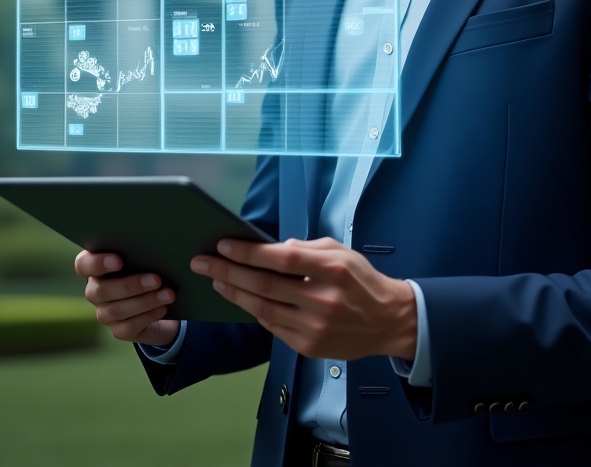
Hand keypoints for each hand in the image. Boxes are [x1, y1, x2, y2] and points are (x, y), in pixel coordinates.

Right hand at [75, 251, 179, 346]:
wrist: (156, 298)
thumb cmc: (146, 266)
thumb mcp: (142, 257)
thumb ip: (139, 250)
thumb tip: (156, 243)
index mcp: (95, 268)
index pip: (83, 265)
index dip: (97, 263)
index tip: (119, 260)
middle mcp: (95, 291)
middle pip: (101, 291)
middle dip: (130, 285)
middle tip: (157, 279)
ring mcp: (104, 313)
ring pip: (116, 310)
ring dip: (145, 302)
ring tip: (168, 294)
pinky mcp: (118, 330)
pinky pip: (128, 326)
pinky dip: (148, 316)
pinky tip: (163, 308)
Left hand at [191, 237, 416, 361]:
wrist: (388, 321)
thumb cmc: (362, 281)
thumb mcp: (342, 252)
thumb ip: (307, 248)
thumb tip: (273, 248)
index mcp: (332, 269)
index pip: (281, 259)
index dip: (249, 252)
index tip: (224, 244)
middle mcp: (322, 299)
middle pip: (265, 285)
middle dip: (228, 271)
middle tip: (202, 261)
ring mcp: (315, 326)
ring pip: (262, 309)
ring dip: (234, 293)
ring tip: (216, 279)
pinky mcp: (309, 347)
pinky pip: (272, 327)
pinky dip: (254, 311)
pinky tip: (241, 299)